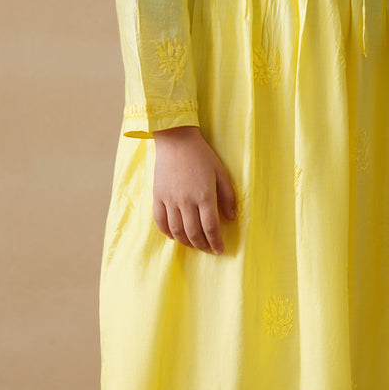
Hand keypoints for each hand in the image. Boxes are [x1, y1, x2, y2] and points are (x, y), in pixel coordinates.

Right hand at [152, 125, 236, 254]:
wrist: (175, 140)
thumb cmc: (201, 155)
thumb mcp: (220, 172)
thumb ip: (227, 196)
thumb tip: (231, 218)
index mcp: (204, 195)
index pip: (211, 227)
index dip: (216, 242)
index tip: (219, 250)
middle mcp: (186, 200)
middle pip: (194, 233)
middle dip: (202, 245)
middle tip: (208, 249)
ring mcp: (170, 199)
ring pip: (177, 230)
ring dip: (186, 242)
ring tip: (194, 244)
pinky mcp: (157, 196)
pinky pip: (160, 221)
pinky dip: (167, 233)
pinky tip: (174, 236)